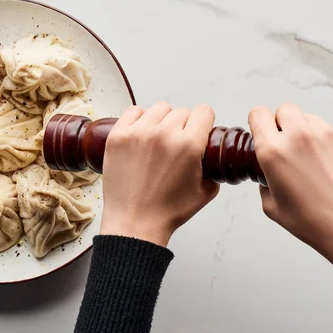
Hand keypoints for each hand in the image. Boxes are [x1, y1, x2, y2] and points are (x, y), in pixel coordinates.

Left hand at [100, 102, 219, 246]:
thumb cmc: (167, 212)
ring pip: (159, 109)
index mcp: (189, 145)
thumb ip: (214, 169)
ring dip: (162, 120)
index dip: (204, 121)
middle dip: (183, 125)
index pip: (204, 111)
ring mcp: (138, 133)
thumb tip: (214, 156)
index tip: (199, 128)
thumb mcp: (206, 192)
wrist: (134, 223)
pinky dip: (139, 119)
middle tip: (177, 143)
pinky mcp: (118, 136)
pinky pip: (133, 111)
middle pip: (182, 111)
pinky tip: (141, 134)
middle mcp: (164, 134)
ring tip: (158, 139)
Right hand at [249, 104, 332, 275]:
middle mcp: (297, 137)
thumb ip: (264, 181)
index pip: (258, 114)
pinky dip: (326, 143)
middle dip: (283, 123)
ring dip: (305, 131)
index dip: (259, 121)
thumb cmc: (313, 222)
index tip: (262, 129)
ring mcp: (325, 134)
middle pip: (284, 109)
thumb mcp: (271, 206)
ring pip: (308, 118)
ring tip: (311, 158)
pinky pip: (330, 131)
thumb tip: (268, 173)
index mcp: (272, 152)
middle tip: (287, 144)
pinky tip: (329, 165)